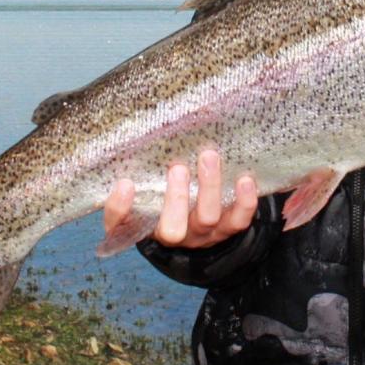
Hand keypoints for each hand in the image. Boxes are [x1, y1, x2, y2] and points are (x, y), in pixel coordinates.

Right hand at [103, 148, 258, 248]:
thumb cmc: (167, 195)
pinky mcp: (228, 230)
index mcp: (143, 224)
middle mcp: (173, 234)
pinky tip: (244, 179)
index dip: (120, 208)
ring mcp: (202, 234)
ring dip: (209, 187)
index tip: (126, 184)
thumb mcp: (149, 186)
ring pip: (206, 218)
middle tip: (177, 168)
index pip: (121, 224)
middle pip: (172, 228)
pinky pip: (238, 221)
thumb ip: (143, 169)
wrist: (199, 224)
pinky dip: (244, 202)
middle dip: (175, 198)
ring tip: (209, 156)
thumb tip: (145, 130)